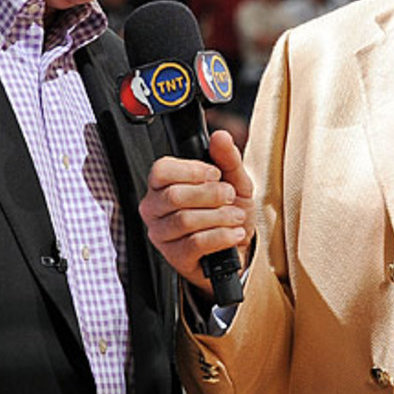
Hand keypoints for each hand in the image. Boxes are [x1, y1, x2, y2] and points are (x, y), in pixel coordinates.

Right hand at [140, 129, 253, 291]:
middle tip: (229, 196)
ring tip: (235, 217)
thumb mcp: (234, 180)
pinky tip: (233, 233)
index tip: (214, 174)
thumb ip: (227, 158)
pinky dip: (221, 236)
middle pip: (174, 195)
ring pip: (185, 220)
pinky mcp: (175, 257)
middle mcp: (155, 209)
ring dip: (219, 217)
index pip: (161, 170)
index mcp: (163, 185)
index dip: (191, 170)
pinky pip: (196, 243)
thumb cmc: (229, 211)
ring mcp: (162, 235)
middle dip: (210, 195)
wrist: (238, 247)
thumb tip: (220, 136)